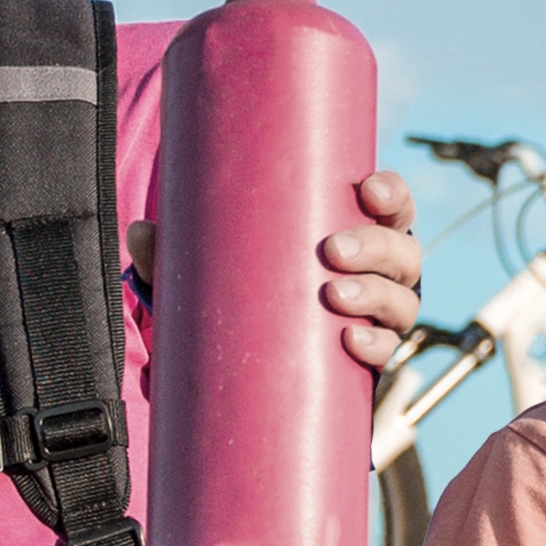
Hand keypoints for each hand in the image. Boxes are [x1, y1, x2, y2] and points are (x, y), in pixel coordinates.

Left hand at [127, 172, 419, 376]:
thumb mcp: (219, 264)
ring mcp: (379, 318)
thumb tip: (142, 231)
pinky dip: (375, 346)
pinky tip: (351, 342)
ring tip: (336, 297)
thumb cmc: (251, 289)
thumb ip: (181, 251)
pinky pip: (385, 351)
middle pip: (402, 253)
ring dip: (376, 295)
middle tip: (333, 250)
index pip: (392, 206)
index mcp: (360, 233)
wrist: (259, 357)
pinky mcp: (368, 358)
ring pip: (402, 302)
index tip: (367, 187)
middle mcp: (381, 274)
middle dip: (376, 246)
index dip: (391, 193)